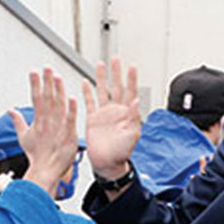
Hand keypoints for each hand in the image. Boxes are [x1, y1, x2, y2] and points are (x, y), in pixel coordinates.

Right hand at [10, 68, 77, 196]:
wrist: (45, 171)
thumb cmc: (36, 157)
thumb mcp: (23, 137)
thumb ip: (18, 121)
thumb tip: (10, 111)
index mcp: (38, 122)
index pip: (36, 98)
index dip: (35, 84)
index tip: (34, 71)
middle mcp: (47, 123)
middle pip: (47, 99)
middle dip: (47, 82)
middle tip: (47, 68)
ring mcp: (58, 129)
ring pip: (58, 106)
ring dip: (58, 91)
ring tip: (57, 77)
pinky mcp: (68, 136)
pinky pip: (70, 121)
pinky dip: (71, 110)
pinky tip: (72, 98)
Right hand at [83, 58, 140, 179]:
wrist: (107, 163)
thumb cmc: (121, 153)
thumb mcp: (131, 135)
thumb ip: (134, 117)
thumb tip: (138, 100)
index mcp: (126, 114)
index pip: (130, 91)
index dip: (131, 79)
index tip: (132, 66)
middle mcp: (115, 112)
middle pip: (116, 87)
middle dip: (116, 73)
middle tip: (115, 59)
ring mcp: (104, 114)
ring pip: (102, 91)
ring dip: (101, 78)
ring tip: (100, 65)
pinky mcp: (92, 119)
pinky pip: (89, 103)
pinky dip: (87, 93)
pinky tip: (85, 83)